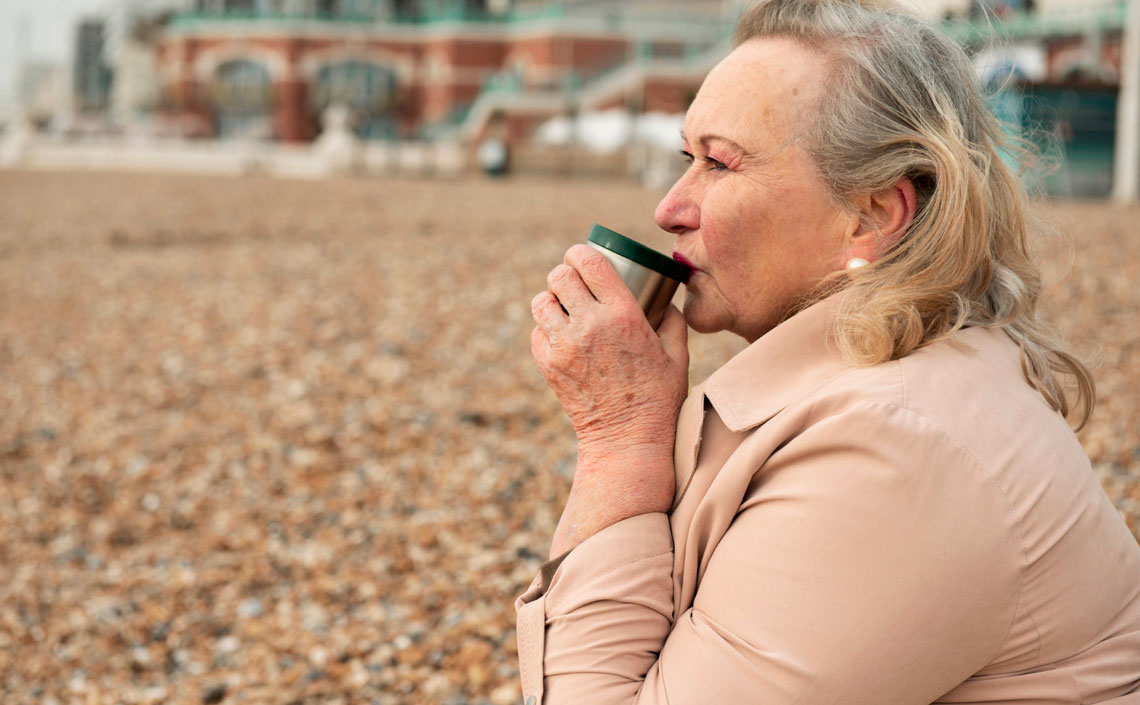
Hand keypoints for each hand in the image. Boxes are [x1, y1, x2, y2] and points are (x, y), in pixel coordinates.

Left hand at [531, 245, 688, 555]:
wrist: (627, 440)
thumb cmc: (659, 397)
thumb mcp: (677, 354)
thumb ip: (673, 319)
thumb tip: (666, 298)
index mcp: (623, 314)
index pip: (588, 262)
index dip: (581, 253)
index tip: (584, 257)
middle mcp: (590, 325)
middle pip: (559, 275)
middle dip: (566, 274)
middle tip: (575, 283)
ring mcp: (565, 346)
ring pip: (541, 301)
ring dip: (552, 300)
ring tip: (565, 308)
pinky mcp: (549, 366)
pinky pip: (537, 332)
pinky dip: (546, 330)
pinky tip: (563, 337)